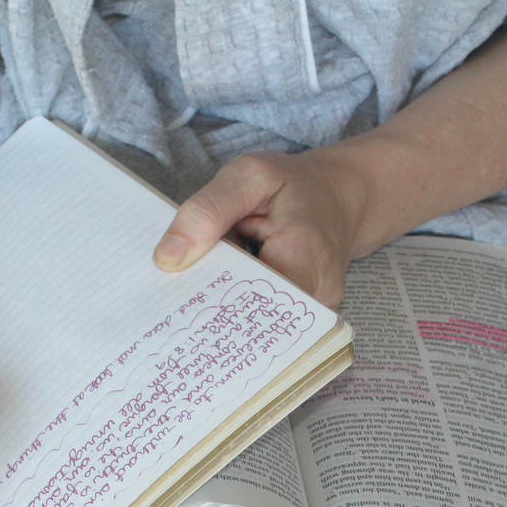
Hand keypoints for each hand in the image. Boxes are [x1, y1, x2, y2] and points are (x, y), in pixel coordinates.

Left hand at [152, 146, 377, 308]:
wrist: (340, 199)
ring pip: (255, 330)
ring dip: (221, 315)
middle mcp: (318, 299)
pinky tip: (215, 299)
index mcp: (305, 258)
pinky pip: (264, 325)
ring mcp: (314, 317)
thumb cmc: (294, 187)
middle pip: (249, 324)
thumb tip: (167, 258)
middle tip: (168, 308)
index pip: (245, 300)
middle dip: (208, 315)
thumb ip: (207, 211)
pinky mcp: (306, 323)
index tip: (169, 303)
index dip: (204, 303)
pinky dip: (237, 312)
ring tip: (190, 301)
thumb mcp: (249, 176)